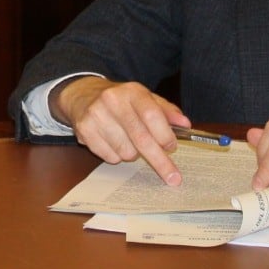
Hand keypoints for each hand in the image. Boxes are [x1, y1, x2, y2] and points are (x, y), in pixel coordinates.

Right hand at [54, 76, 191, 185]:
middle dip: (159, 161)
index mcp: (132, 91)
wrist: (83, 95)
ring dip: (133, 154)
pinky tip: (112, 142)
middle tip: (173, 177)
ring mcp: (96, 116)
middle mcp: (113, 101)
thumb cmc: (121, 101)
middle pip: (141, 138)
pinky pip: (110, 157)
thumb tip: (186, 125)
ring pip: (126, 152)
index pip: (152, 115)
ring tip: (127, 141)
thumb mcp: (144, 98)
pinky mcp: (84, 130)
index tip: (172, 148)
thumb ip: (166, 111)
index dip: (165, 135)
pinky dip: (116, 156)